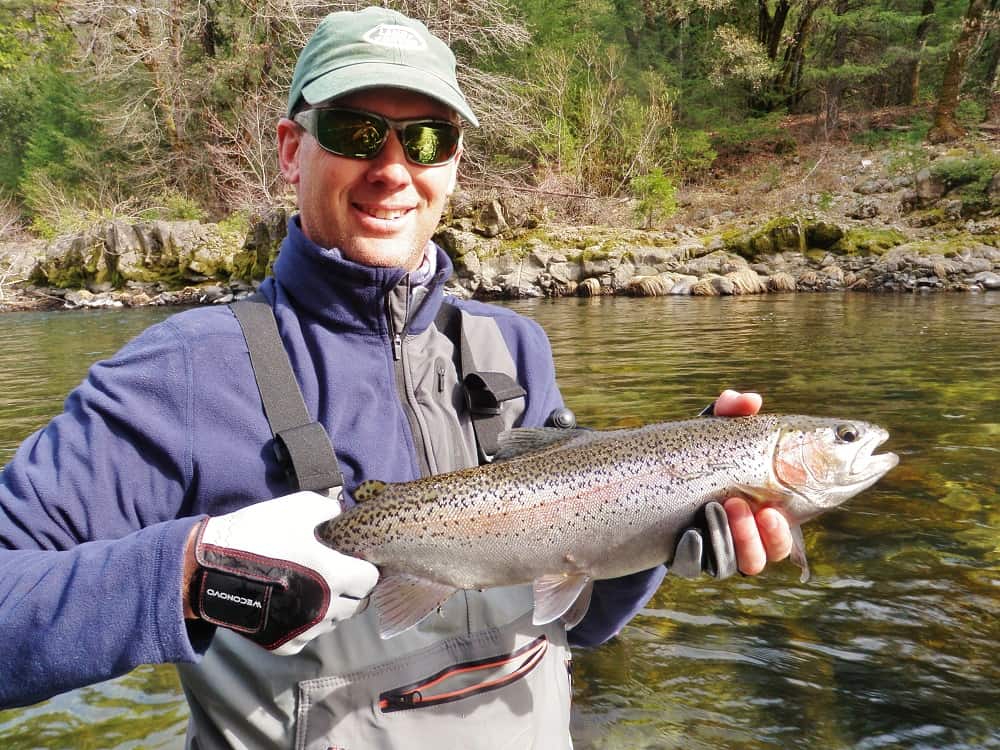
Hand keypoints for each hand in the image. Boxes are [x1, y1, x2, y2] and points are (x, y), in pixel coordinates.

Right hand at [184, 490, 377, 654]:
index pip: (372, 580)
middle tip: (334, 575)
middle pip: (358, 605)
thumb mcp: (302, 506)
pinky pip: (308, 636)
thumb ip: (333, 512)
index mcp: (336, 574)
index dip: (365, 568)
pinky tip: (289, 603)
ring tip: (309, 587)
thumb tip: (347, 516)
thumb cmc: (259, 530)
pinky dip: (305, 624)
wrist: (209, 566)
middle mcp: (326, 608)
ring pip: (334, 622)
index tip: (353, 561)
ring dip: (330, 608)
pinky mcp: (284, 644)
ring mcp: (305, 630)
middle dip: (351, 590)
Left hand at [671, 390, 792, 577]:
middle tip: (738, 504)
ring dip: (730, 540)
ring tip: (715, 510)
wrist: (646, 482)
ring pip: (735, 563)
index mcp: (758, 513)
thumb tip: (749, 399)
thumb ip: (729, 416)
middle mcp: (741, 538)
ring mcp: (712, 550)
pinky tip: (689, 535)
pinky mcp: (684, 557)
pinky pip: (694, 565)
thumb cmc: (693, 458)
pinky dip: (694, 551)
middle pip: (765, 555)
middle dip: (756, 535)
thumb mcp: (709, 435)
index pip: (782, 532)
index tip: (773, 511)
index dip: (781, 531)